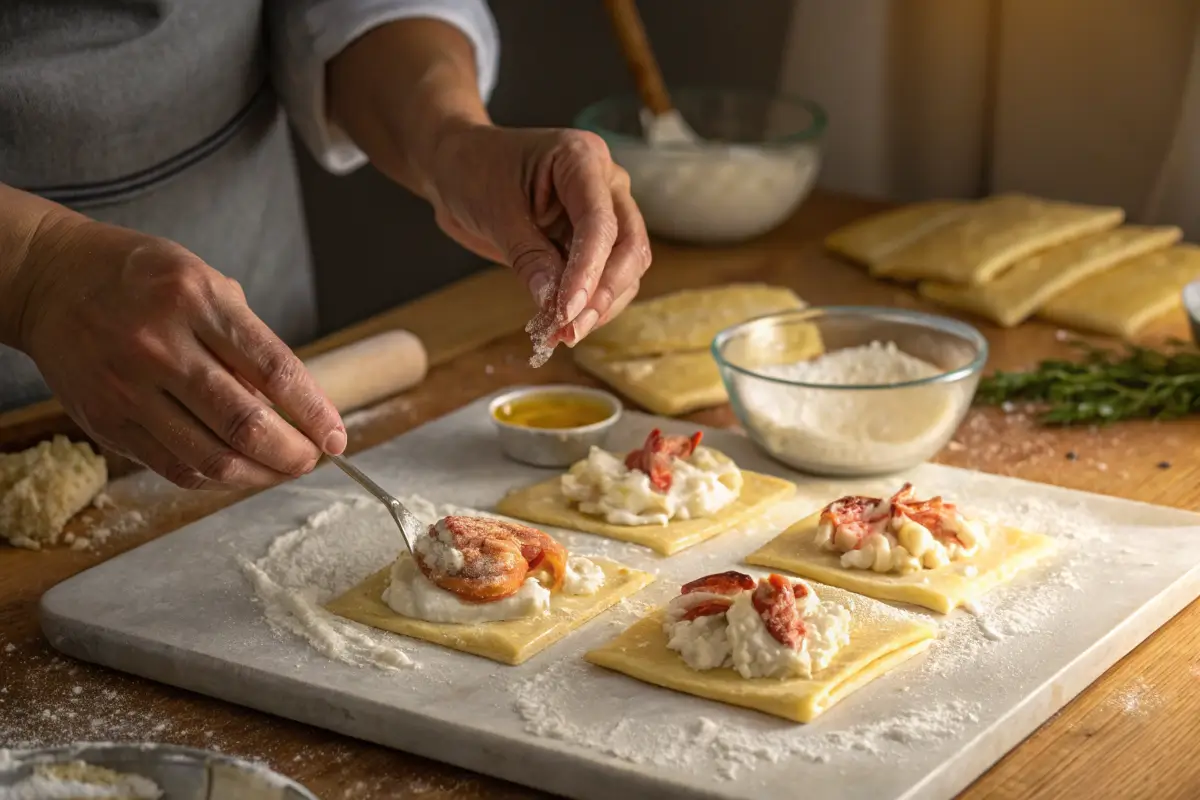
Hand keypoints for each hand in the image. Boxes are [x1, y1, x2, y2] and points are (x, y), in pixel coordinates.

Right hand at [19, 217, 345, 489]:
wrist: (50, 280)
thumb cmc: (141, 278)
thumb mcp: (205, 282)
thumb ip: (247, 340)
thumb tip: (293, 404)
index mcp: (196, 302)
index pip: (274, 369)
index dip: (314, 412)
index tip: (336, 435)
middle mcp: (161, 347)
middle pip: (245, 423)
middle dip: (292, 453)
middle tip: (311, 458)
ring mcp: (128, 388)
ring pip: (210, 457)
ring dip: (259, 474)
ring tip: (280, 469)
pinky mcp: (106, 421)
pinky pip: (174, 466)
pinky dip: (216, 478)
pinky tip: (238, 470)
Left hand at [425, 124, 650, 344]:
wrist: (458, 168)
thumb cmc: (474, 172)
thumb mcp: (495, 213)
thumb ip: (528, 257)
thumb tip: (555, 304)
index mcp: (582, 158)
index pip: (600, 222)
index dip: (588, 271)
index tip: (570, 311)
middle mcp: (606, 183)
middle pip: (629, 246)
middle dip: (603, 293)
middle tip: (571, 330)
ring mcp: (606, 211)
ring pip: (626, 268)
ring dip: (600, 306)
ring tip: (562, 333)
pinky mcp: (593, 241)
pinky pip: (605, 278)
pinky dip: (588, 304)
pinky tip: (562, 324)